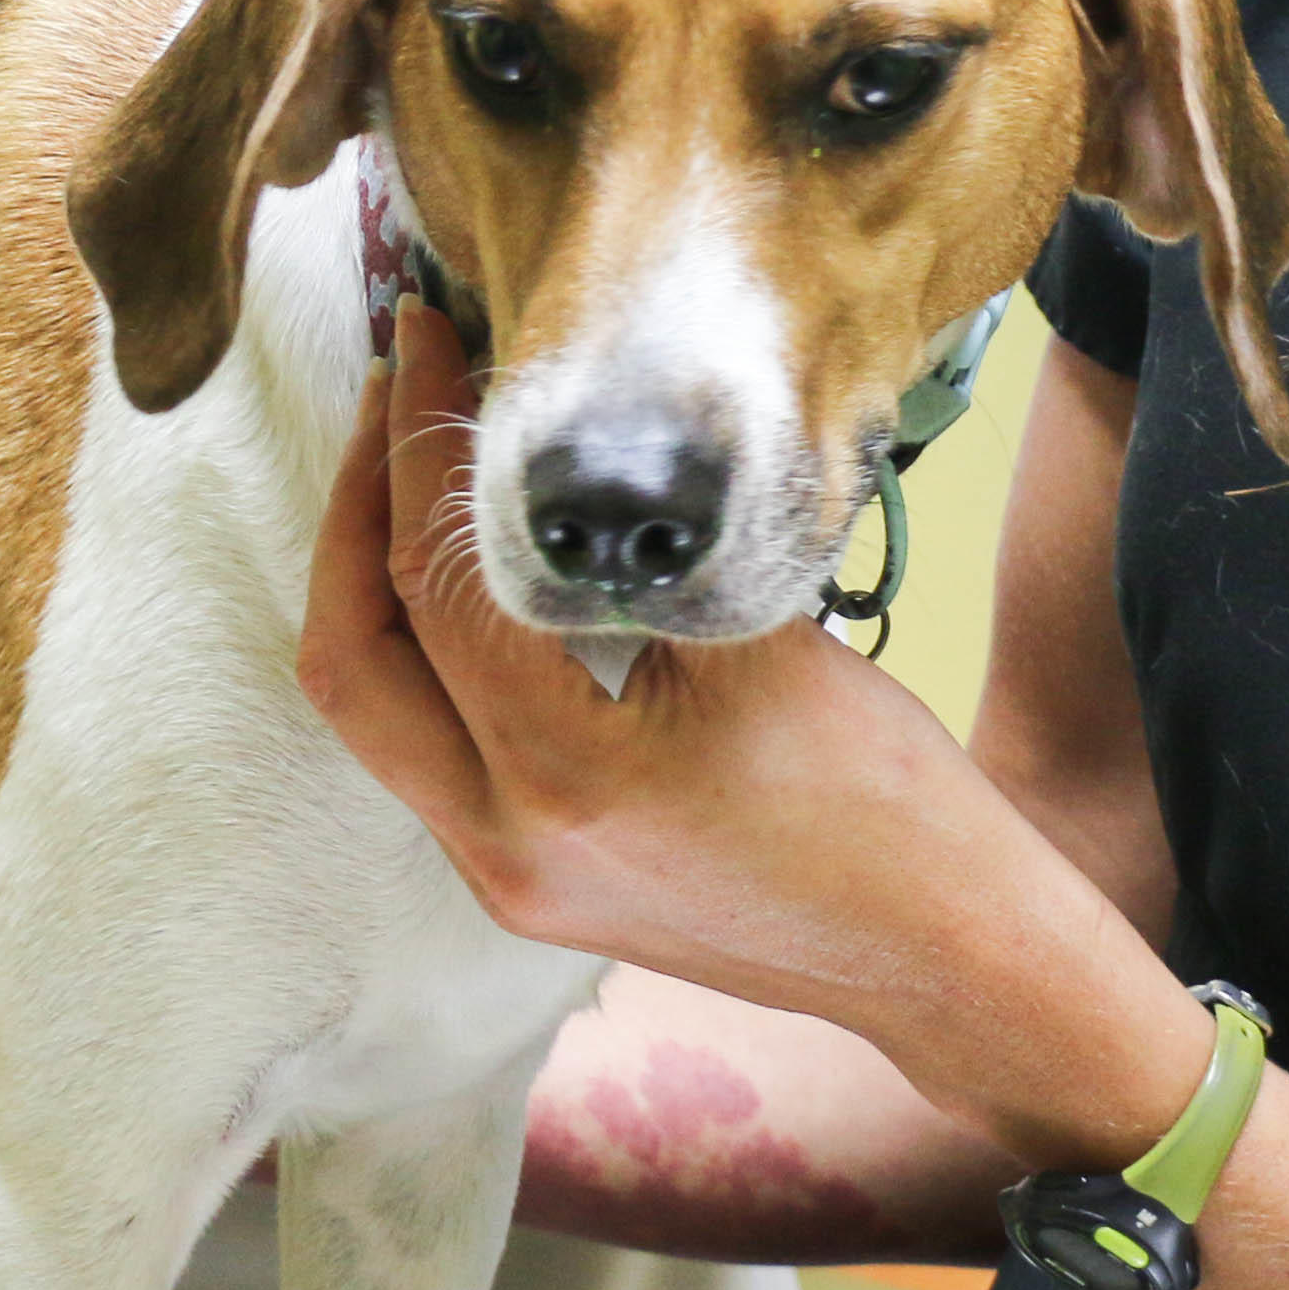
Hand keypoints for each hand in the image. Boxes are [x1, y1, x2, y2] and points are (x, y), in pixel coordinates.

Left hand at [297, 306, 1208, 1171]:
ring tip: (409, 465)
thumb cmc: (883, 795)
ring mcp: (505, 878)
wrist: (937, 952)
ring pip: (373, 713)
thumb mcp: (762, 639)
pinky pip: (424, 750)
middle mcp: (505, 843)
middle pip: (351, 658)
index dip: (423, 444)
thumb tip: (545, 429)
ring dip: (372, 581)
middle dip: (357, 508)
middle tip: (398, 392)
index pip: (440, 581)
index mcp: (567, 776)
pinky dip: (421, 650)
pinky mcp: (523, 885)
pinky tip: (464, 570)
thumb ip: (633, 553)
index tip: (435, 337)